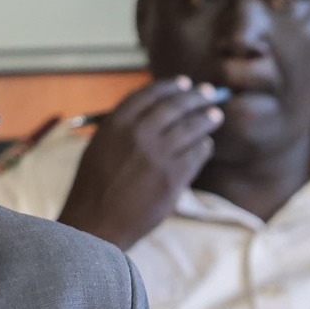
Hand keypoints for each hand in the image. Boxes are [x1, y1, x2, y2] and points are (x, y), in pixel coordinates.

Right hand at [55, 77, 223, 246]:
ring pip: (191, 127)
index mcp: (116, 123)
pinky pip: (196, 153)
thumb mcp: (98, 148)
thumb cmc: (93, 190)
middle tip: (208, 93)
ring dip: (206, 118)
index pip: (149, 94)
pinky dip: (203, 147)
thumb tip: (150, 116)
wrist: (96, 225)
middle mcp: (138, 133)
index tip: (184, 83)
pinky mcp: (173, 176)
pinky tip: (206, 145)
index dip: (170, 87)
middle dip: (195, 97)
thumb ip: (122, 130)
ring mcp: (158, 154)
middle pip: (175, 106)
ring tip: (215, 115)